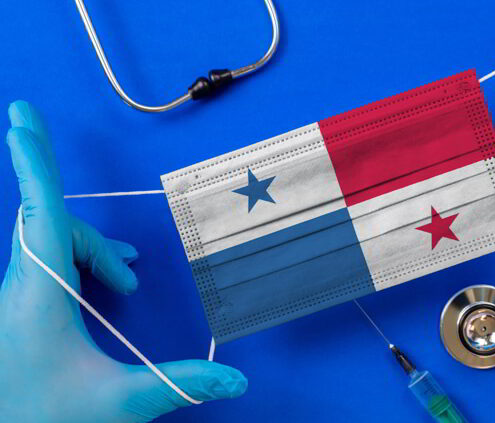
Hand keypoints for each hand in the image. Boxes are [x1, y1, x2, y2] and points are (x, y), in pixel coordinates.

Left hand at [0, 101, 246, 422]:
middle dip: (98, 242)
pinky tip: (96, 290)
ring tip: (124, 282)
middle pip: (54, 228)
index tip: (22, 118)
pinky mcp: (12, 309)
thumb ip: (177, 384)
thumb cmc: (39, 419)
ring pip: (47, 245)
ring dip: (90, 254)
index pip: (42, 214)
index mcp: (38, 297)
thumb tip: (236, 381)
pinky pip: (42, 263)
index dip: (36, 163)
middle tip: (131, 277)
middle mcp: (18, 288)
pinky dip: (76, 265)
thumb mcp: (117, 402)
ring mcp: (11, 298)